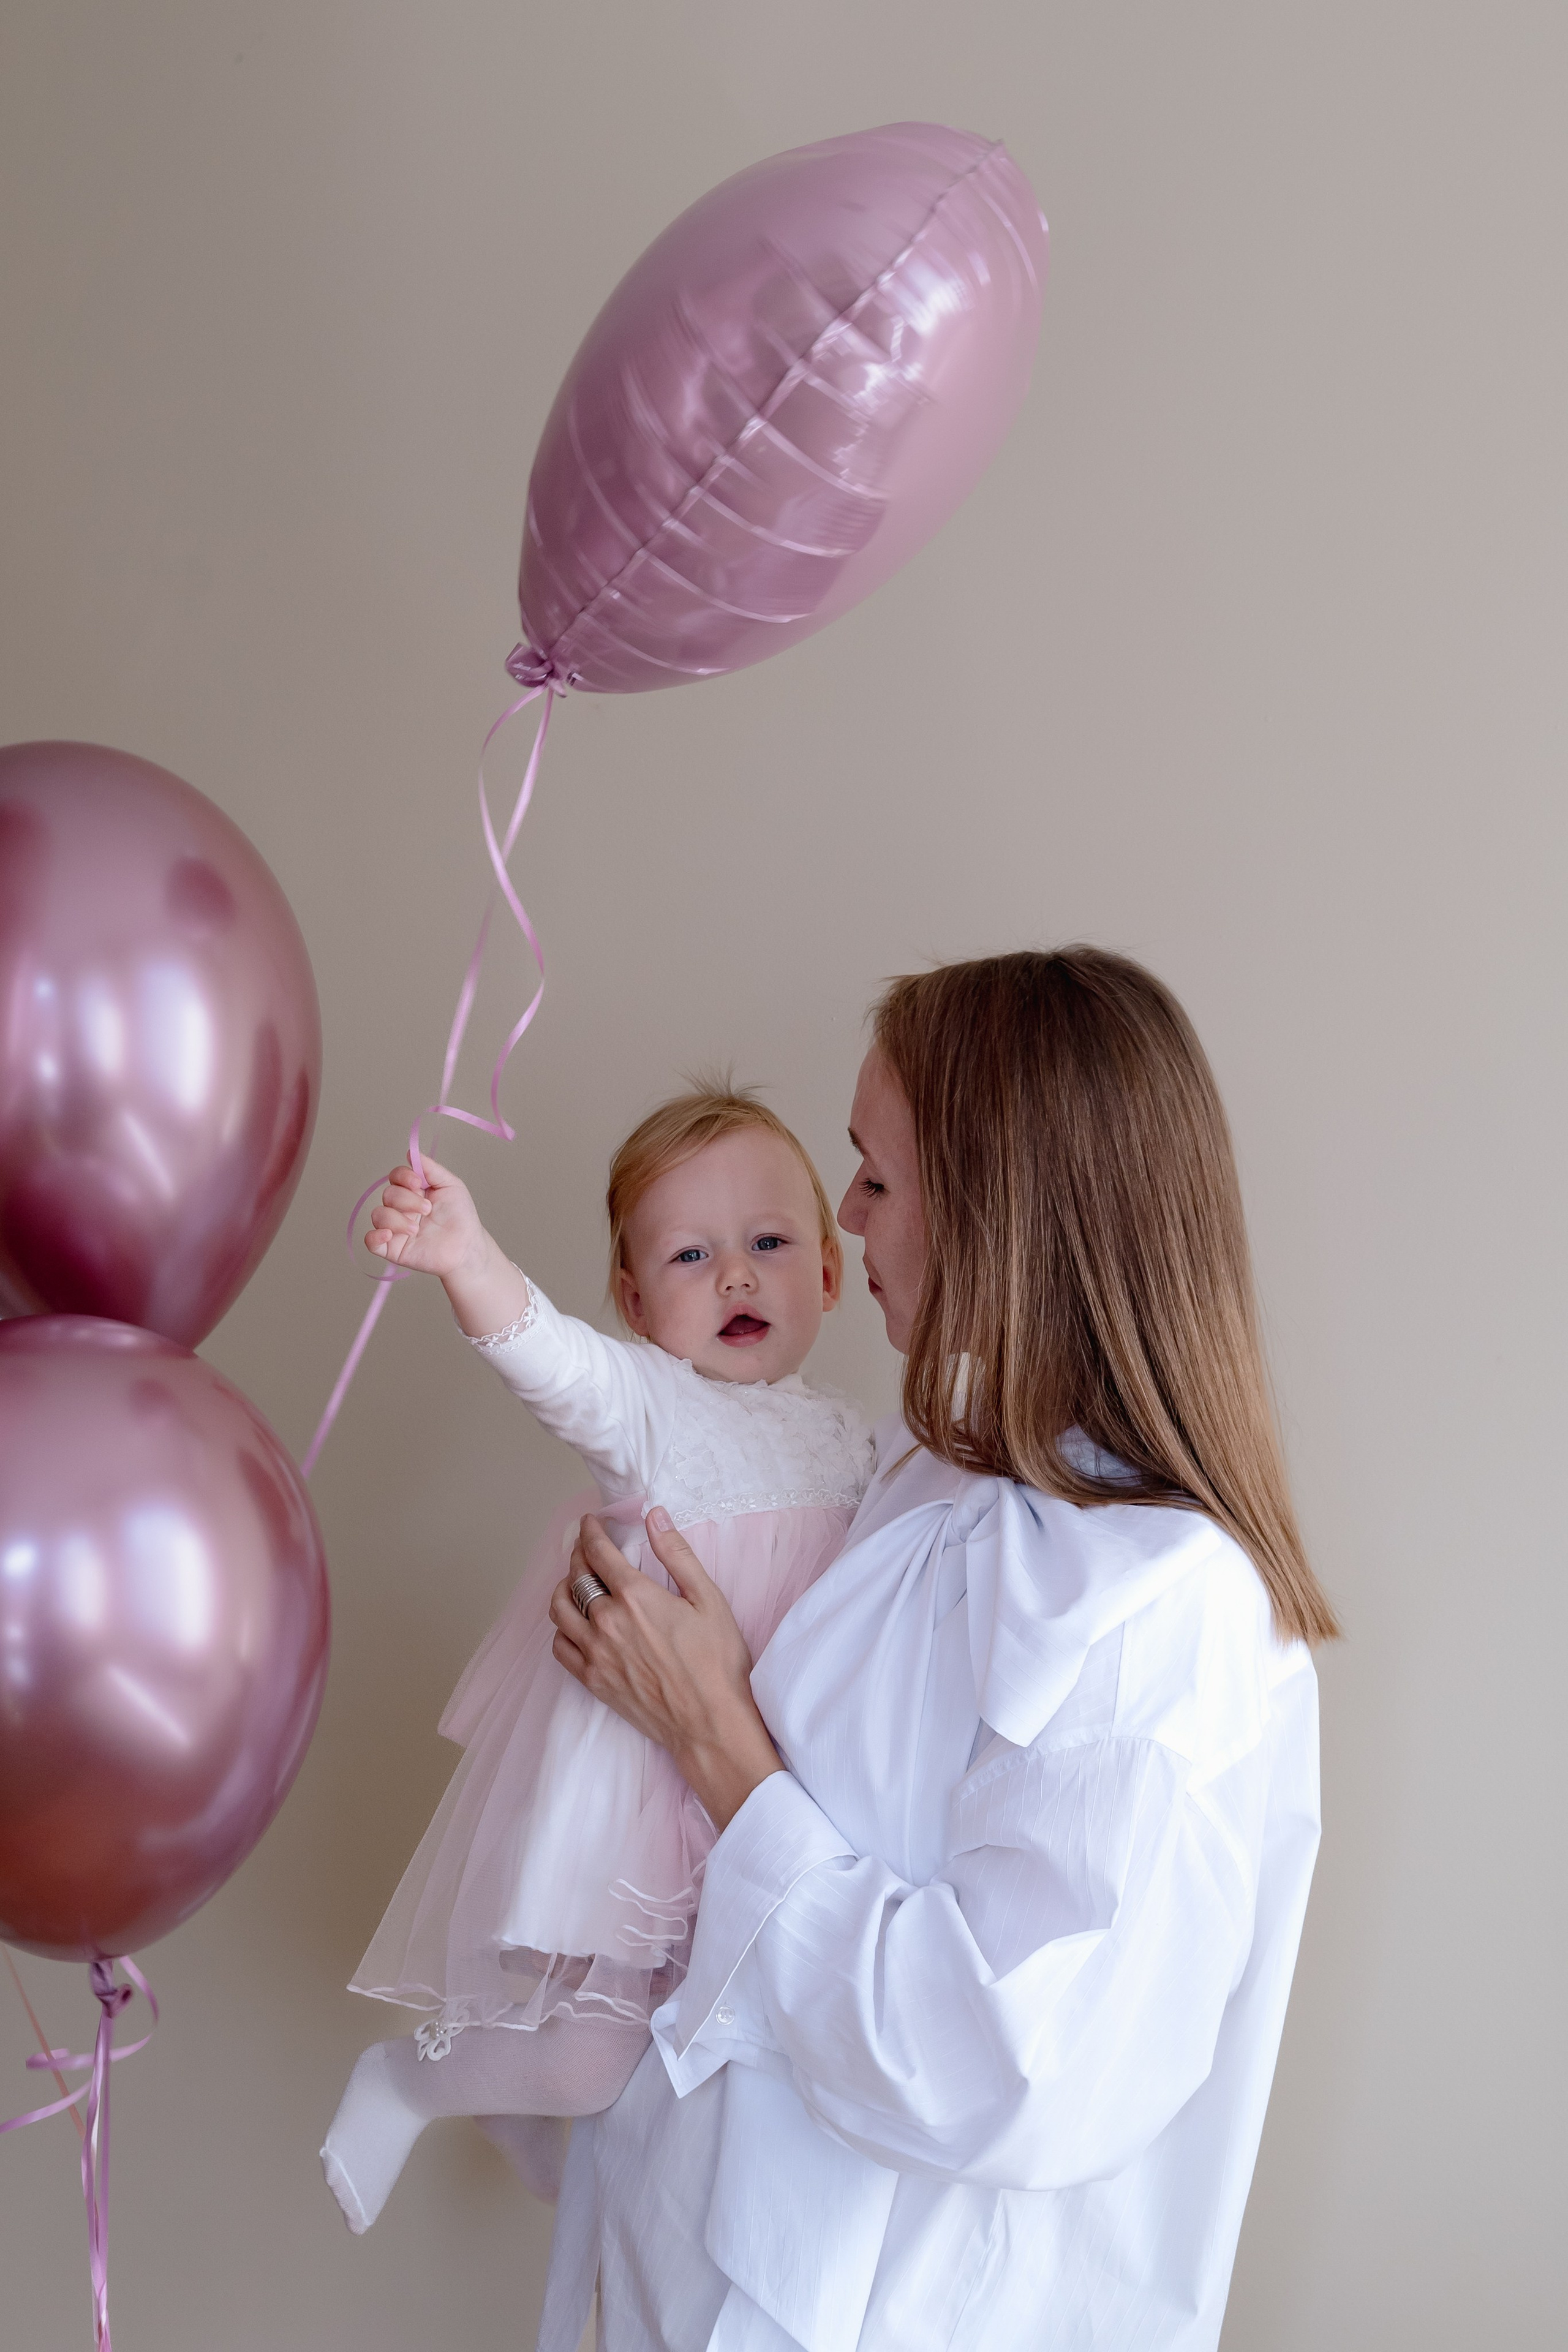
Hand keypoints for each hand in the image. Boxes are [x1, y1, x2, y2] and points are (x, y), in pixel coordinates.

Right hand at [365, 1154, 483, 1277]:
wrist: (466, 1247)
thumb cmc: (461, 1218)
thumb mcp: (451, 1186)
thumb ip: (431, 1168)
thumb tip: (411, 1152)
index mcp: (414, 1192)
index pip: (395, 1177)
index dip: (402, 1177)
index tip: (417, 1183)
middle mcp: (402, 1209)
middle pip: (388, 1195)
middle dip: (407, 1201)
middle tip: (427, 1210)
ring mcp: (395, 1228)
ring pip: (378, 1215)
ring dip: (396, 1220)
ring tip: (416, 1229)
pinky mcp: (392, 1248)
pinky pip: (370, 1240)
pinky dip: (375, 1236)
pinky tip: (389, 1235)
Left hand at [549, 1512, 783, 1831]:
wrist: (709, 1723)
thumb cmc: (716, 1662)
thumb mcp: (708, 1599)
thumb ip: (677, 1554)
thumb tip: (655, 1516)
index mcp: (635, 1597)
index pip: (598, 1552)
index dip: (591, 1531)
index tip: (591, 1522)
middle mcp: (607, 1622)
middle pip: (575, 1577)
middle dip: (578, 1554)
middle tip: (586, 1546)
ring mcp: (596, 1653)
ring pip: (559, 1610)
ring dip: (563, 1587)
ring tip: (575, 1581)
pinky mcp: (593, 1680)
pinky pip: (560, 1647)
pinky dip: (561, 1628)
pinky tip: (574, 1624)